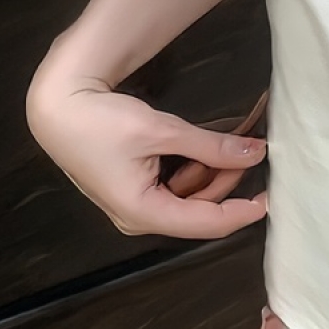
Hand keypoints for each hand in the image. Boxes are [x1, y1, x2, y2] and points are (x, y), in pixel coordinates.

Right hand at [26, 75, 267, 239]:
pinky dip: (194, 171)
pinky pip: (173, 188)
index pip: (207, 223)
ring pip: (188, 198)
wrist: (56, 105)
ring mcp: (133, 206)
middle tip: (252, 153)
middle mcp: (138, 218)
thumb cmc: (101, 120)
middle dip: (228, 184)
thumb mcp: (162, 130)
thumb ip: (211, 146)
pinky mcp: (131, 190)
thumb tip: (256, 153)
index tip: (272, 198)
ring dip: (213, 174)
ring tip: (233, 146)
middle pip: (199, 211)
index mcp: (143, 213)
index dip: (243, 212)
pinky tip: (208, 151)